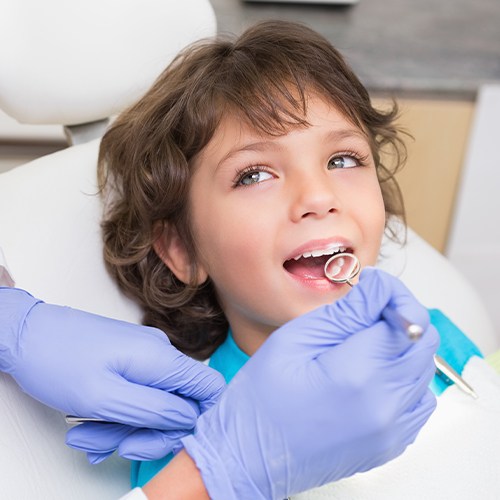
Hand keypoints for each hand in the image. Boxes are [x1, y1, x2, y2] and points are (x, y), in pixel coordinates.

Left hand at [0, 287, 224, 460]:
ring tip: (87, 436)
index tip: (167, 437)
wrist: (25, 334)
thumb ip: (154, 411)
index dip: (199, 418)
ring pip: (152, 405)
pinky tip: (90, 426)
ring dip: (123, 429)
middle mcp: (159, 355)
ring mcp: (143, 357)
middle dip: (147, 433)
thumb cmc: (57, 360)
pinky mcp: (129, 362)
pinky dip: (116, 416)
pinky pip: (135, 396)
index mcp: (161, 358)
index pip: (210, 387)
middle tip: (115, 446)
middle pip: (178, 405)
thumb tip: (189, 419)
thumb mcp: (105, 398)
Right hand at [180, 268, 438, 498]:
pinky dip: (402, 378)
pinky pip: (418, 400)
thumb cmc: (261, 400)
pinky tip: (370, 374)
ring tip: (362, 346)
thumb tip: (378, 287)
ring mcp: (391, 430)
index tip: (372, 291)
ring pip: (423, 369)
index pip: (407, 318)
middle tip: (364, 314)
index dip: (391, 295)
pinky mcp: (390, 444)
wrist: (249, 456)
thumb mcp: (295, 339)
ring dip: (401, 347)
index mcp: (358, 374)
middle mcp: (385, 406)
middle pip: (424, 342)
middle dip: (399, 317)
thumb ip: (345, 312)